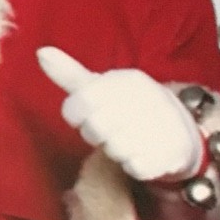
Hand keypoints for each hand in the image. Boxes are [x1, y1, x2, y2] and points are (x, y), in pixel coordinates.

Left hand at [37, 46, 204, 181]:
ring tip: (127, 139)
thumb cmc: (128, 107)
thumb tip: (41, 52)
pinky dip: (133, 166)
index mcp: (127, 80)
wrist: (179, 130)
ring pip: (113, 149)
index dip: (77, 116)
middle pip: (94, 128)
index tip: (89, 114)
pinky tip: (141, 154)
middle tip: (109, 129)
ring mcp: (161, 125)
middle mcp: (147, 98)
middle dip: (95, 134)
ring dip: (114, 150)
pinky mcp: (170, 153)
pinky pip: (134, 167)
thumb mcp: (100, 87)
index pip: (78, 103)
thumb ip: (69, 74)